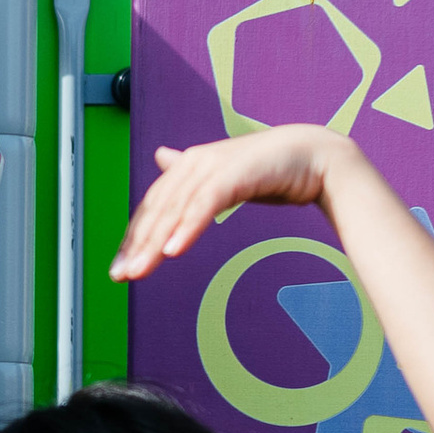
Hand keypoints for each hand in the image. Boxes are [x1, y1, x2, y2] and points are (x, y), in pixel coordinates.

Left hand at [111, 124, 349, 281]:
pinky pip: (205, 205)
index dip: (134, 237)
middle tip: (121, 276)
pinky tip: (174, 251)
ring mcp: (213, 166)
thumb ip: (190, 177)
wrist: (313, 156)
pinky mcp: (234, 174)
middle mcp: (194, 163)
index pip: (152, 207)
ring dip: (155, 243)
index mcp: (188, 166)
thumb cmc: (268, 169)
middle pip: (157, 210)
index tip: (120, 268)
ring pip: (175, 210)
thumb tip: (161, 157)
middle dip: (137, 245)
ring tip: (139, 272)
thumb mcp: (221, 176)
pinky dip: (188, 227)